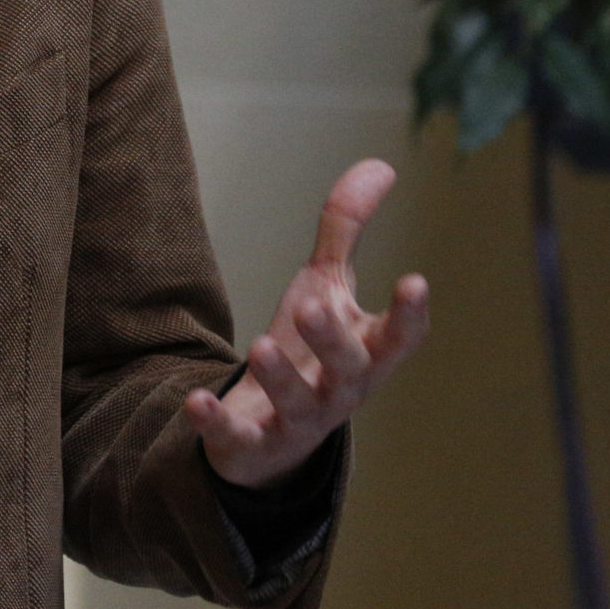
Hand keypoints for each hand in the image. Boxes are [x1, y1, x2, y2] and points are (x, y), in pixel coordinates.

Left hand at [185, 158, 429, 488]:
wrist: (271, 433)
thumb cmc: (310, 350)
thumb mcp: (327, 287)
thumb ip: (347, 230)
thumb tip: (382, 164)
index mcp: (364, 353)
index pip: (398, 339)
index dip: (409, 315)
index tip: (415, 281)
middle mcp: (339, 391)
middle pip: (348, 370)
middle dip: (332, 341)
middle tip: (311, 305)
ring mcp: (296, 421)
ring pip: (297, 404)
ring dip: (280, 377)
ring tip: (262, 347)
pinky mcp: (251, 444)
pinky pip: (236, 439)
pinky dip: (215, 422)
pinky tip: (195, 401)